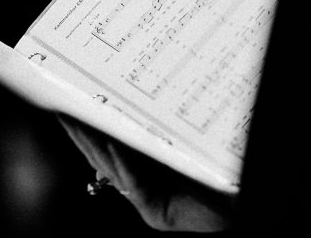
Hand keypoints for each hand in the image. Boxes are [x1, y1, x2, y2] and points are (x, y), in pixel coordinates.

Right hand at [58, 115, 235, 232]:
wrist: (246, 197)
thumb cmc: (219, 164)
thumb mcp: (181, 139)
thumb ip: (156, 126)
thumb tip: (131, 93)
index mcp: (144, 168)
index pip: (107, 146)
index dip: (86, 126)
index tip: (69, 102)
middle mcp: (142, 187)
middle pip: (103, 158)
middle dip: (82, 133)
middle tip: (64, 108)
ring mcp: (147, 203)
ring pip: (114, 170)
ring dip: (95, 145)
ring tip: (82, 120)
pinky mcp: (158, 216)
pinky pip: (137, 185)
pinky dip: (125, 164)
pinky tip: (115, 144)